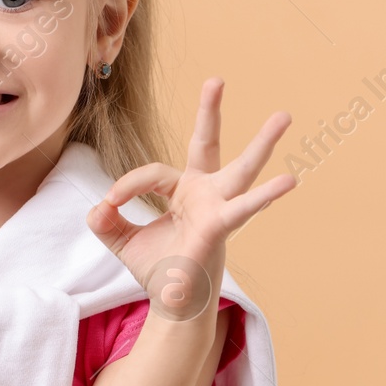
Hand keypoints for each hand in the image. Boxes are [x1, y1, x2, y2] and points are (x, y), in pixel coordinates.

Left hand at [85, 77, 294, 320]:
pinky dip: (265, 196)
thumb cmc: (157, 270)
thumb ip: (107, 221)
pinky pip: (243, 209)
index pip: (152, 173)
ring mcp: (217, 208)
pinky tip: (289, 180)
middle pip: (207, 144)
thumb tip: (96, 208)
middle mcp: (204, 193)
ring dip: (262, 143)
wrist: (173, 306)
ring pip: (242, 169)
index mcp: (181, 191)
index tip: (109, 205)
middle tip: (216, 79)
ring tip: (284, 116)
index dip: (127, 186)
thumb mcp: (123, 241)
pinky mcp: (222, 227)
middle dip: (209, 112)